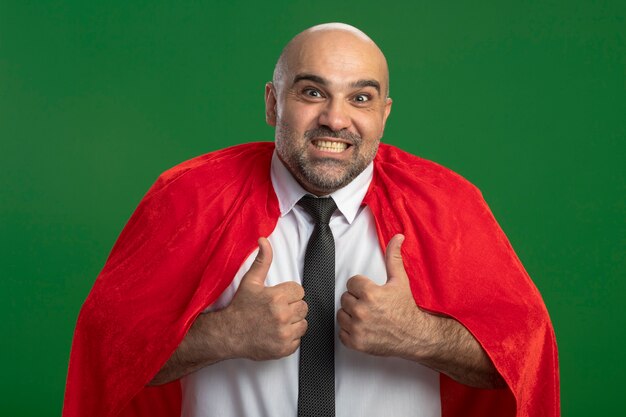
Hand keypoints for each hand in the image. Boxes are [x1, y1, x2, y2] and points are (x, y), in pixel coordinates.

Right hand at [217, 237, 307, 360]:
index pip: (299, 291)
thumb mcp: (251, 281)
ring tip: (277, 321)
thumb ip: (262, 259)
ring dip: (293, 323)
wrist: (228, 334)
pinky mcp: (284, 349)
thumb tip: (264, 240)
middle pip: (303, 307)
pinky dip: (290, 338)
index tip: (278, 298)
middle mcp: (282, 315)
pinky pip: (298, 340)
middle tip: (277, 310)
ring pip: (303, 324)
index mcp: (277, 297)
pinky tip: (276, 333)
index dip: (289, 293)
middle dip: (292, 307)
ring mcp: (283, 333)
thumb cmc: (240, 307)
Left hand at [337, 234, 433, 357]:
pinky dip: (350, 332)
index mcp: (370, 293)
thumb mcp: (400, 281)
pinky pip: (342, 333)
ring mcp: (357, 328)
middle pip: (345, 298)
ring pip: (341, 315)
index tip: (371, 293)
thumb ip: (393, 257)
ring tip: (367, 316)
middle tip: (371, 305)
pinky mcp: (356, 343)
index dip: (362, 287)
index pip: (351, 283)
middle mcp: (362, 311)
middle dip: (356, 300)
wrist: (415, 336)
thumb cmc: (407, 309)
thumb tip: (397, 237)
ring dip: (351, 315)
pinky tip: (364, 328)